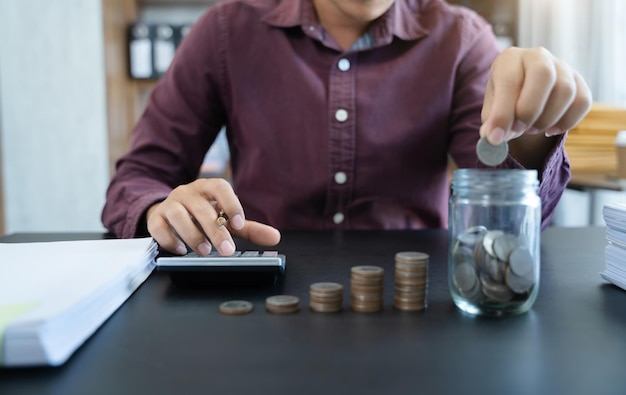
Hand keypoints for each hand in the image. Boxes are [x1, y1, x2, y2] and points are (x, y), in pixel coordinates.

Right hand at [146, 178, 280, 255]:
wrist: (170, 211)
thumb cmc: (204, 216)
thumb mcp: (226, 220)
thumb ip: (250, 229)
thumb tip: (275, 238)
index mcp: (208, 188)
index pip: (220, 187)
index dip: (231, 204)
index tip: (239, 225)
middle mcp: (187, 192)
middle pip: (201, 207)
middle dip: (214, 229)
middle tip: (226, 250)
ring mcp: (170, 204)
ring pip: (178, 214)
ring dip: (191, 234)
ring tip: (203, 251)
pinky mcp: (156, 218)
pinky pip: (158, 226)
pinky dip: (169, 239)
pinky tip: (181, 250)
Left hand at [480, 47, 591, 144]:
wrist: (525, 96)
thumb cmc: (505, 101)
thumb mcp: (492, 109)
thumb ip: (492, 122)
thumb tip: (494, 137)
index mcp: (510, 59)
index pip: (510, 81)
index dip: (503, 112)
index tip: (497, 136)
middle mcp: (538, 57)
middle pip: (543, 75)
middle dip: (530, 109)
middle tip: (519, 129)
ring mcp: (562, 67)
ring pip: (566, 91)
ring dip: (547, 118)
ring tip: (531, 129)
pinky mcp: (579, 82)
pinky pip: (582, 102)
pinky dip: (567, 122)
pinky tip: (550, 130)